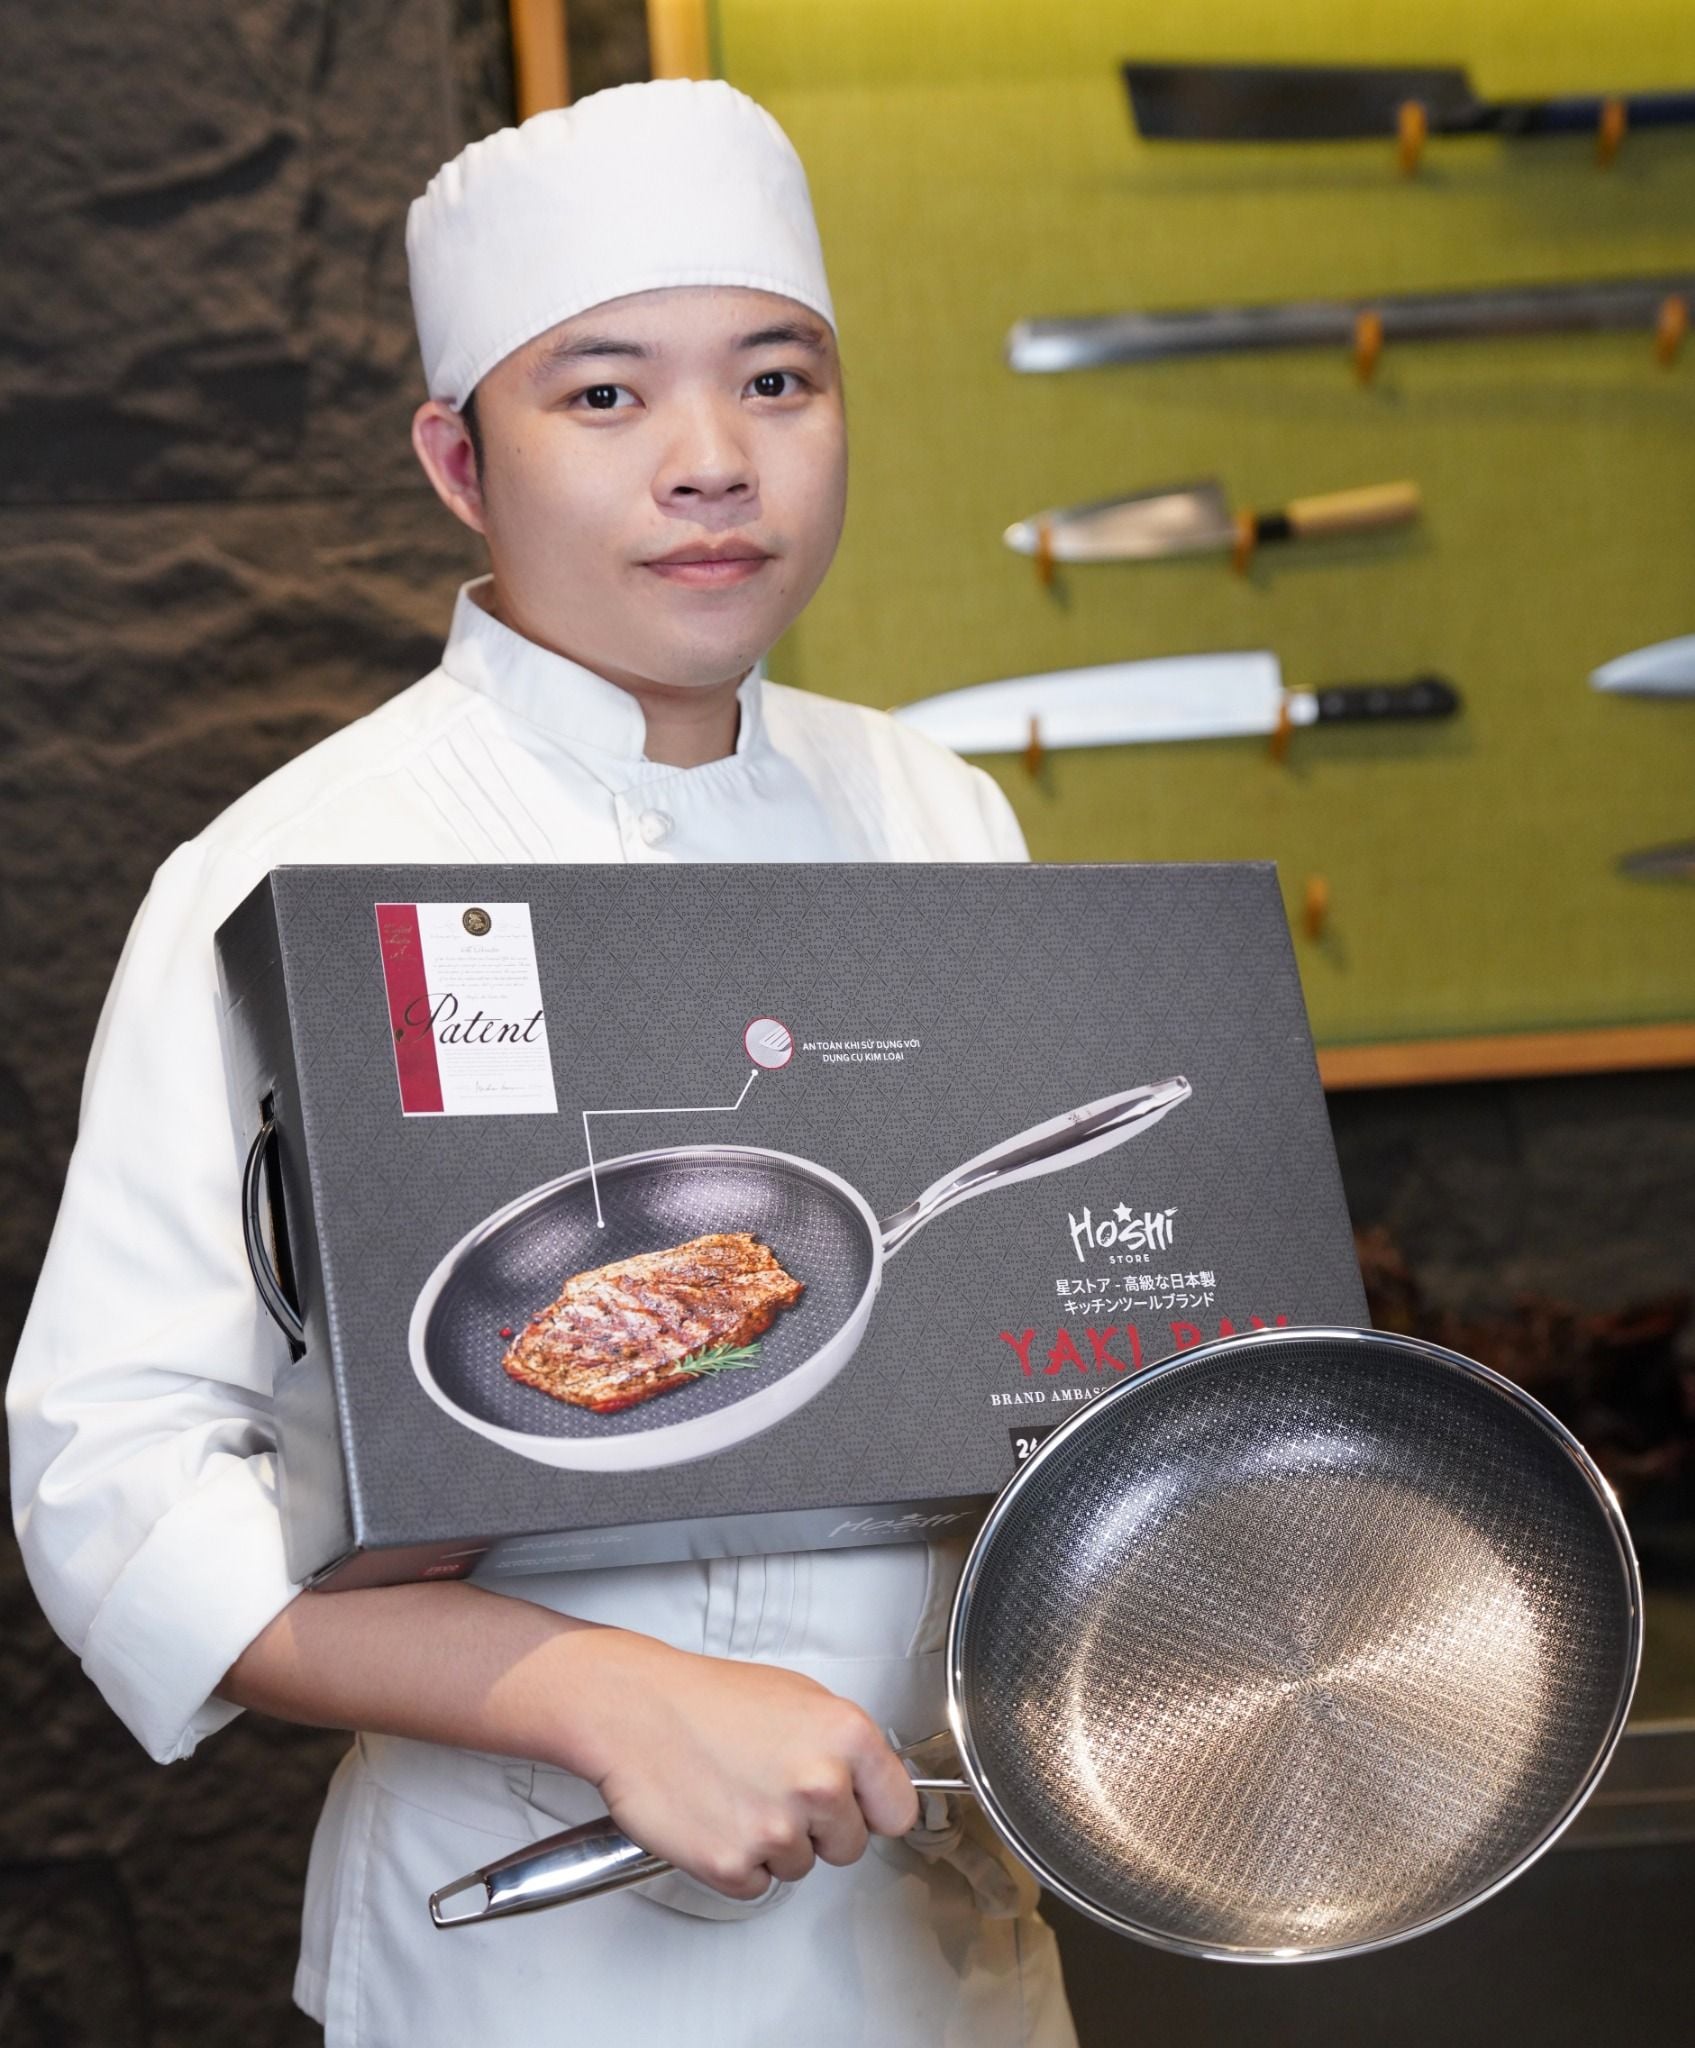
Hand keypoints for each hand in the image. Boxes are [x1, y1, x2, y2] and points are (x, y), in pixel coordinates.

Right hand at [561, 1630, 919, 1899]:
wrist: (635, 1711)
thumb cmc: (709, 1699)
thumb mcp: (798, 1697)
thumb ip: (843, 1745)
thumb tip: (868, 1782)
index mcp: (846, 1736)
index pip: (898, 1810)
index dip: (873, 1810)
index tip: (859, 1809)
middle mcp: (820, 1786)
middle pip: (849, 1846)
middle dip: (819, 1828)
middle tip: (776, 1790)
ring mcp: (776, 1830)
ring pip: (800, 1866)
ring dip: (773, 1843)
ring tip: (738, 1793)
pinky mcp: (732, 1866)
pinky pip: (755, 1884)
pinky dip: (737, 1862)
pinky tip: (717, 1817)